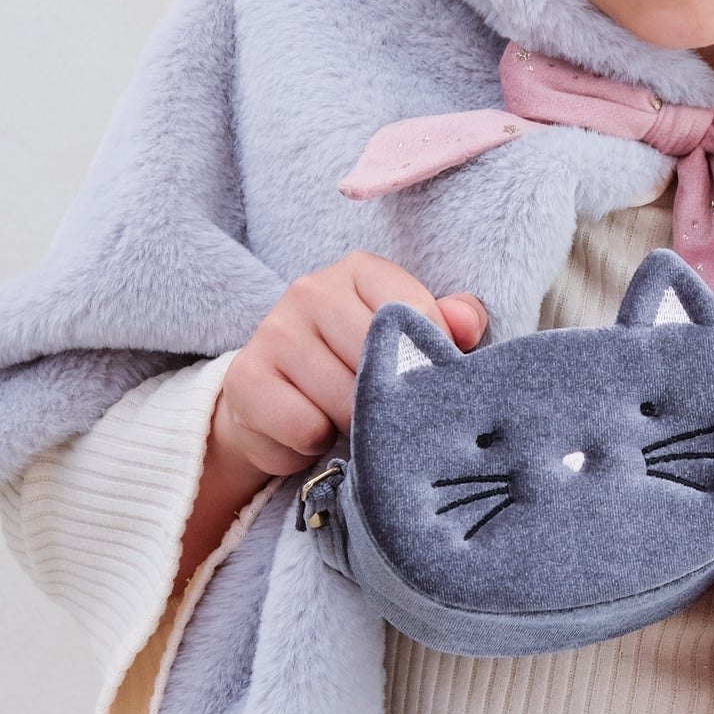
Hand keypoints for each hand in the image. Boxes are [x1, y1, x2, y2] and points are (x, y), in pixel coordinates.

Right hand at [177, 254, 487, 586]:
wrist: (273, 405)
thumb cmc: (355, 367)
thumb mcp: (405, 340)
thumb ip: (447, 325)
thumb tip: (468, 325)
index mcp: (359, 271)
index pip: (412, 312)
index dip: (429, 358)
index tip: (430, 382)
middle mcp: (311, 290)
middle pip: (376, 358)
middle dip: (390, 399)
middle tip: (389, 413)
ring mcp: (274, 331)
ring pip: (343, 399)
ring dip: (357, 426)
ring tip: (349, 419)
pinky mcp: (246, 378)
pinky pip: (306, 427)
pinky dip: (317, 442)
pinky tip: (315, 431)